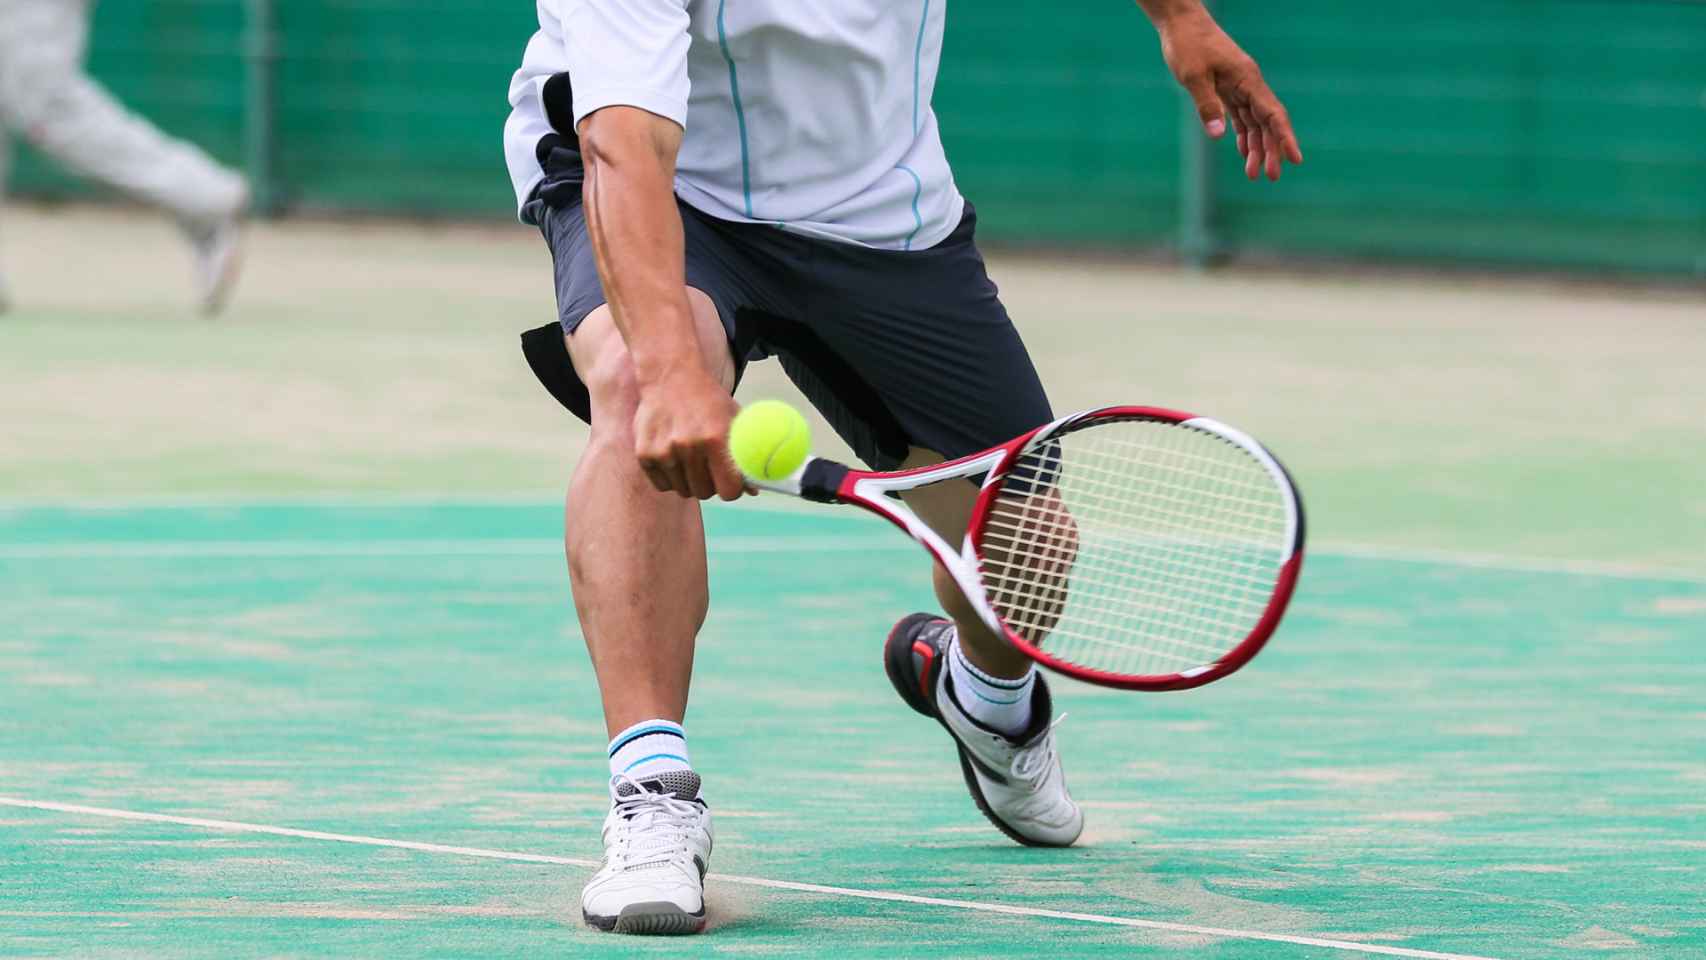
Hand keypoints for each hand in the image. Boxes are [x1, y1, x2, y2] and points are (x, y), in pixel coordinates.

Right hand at [631, 368, 746, 500]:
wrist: (671, 377)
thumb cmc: (709, 402)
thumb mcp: (734, 420)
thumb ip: (745, 454)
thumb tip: (754, 490)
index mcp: (715, 437)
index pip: (728, 491)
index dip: (732, 489)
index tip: (731, 482)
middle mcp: (688, 445)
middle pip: (705, 493)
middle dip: (711, 484)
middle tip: (710, 467)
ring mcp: (664, 451)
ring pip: (683, 490)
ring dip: (690, 480)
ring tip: (691, 456)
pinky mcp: (645, 453)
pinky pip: (663, 485)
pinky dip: (670, 477)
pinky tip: (674, 455)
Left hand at [1158, 9, 1302, 180]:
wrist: (1181, 23)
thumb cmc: (1187, 45)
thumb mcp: (1193, 77)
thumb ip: (1207, 106)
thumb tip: (1219, 136)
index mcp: (1247, 80)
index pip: (1273, 114)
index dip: (1285, 138)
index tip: (1295, 159)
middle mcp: (1249, 84)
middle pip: (1267, 122)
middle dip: (1271, 150)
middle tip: (1271, 178)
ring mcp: (1239, 86)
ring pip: (1254, 121)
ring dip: (1256, 147)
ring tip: (1253, 173)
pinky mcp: (1227, 88)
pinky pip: (1241, 115)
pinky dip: (1243, 134)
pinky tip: (1243, 152)